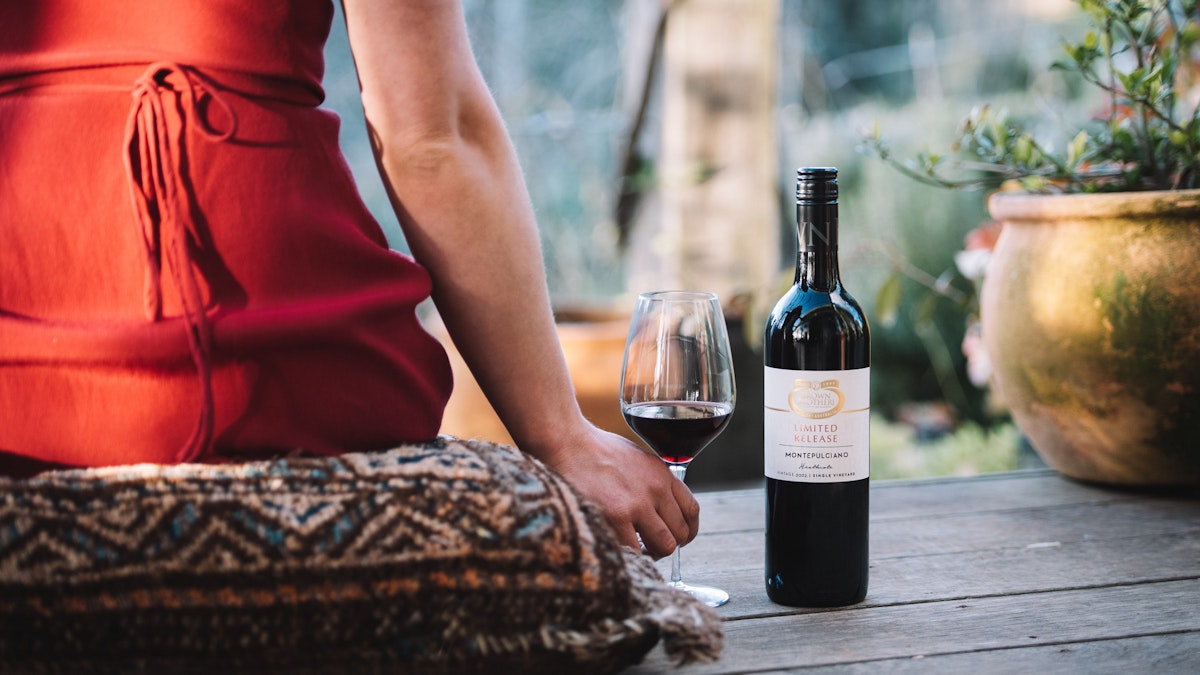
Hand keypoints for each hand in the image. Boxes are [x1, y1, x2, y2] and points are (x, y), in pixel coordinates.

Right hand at [536, 424, 699, 559]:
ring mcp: (636, 504)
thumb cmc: (595, 450)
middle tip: (651, 547)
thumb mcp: (637, 459)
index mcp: (662, 475)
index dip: (687, 531)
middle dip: (668, 545)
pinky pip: (635, 551)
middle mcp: (655, 490)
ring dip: (652, 554)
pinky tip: (620, 549)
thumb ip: (653, 482)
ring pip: (664, 546)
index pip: (691, 511)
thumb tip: (659, 509)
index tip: (678, 538)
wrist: (568, 443)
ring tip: (637, 551)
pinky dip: (632, 556)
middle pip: (680, 532)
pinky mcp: (615, 517)